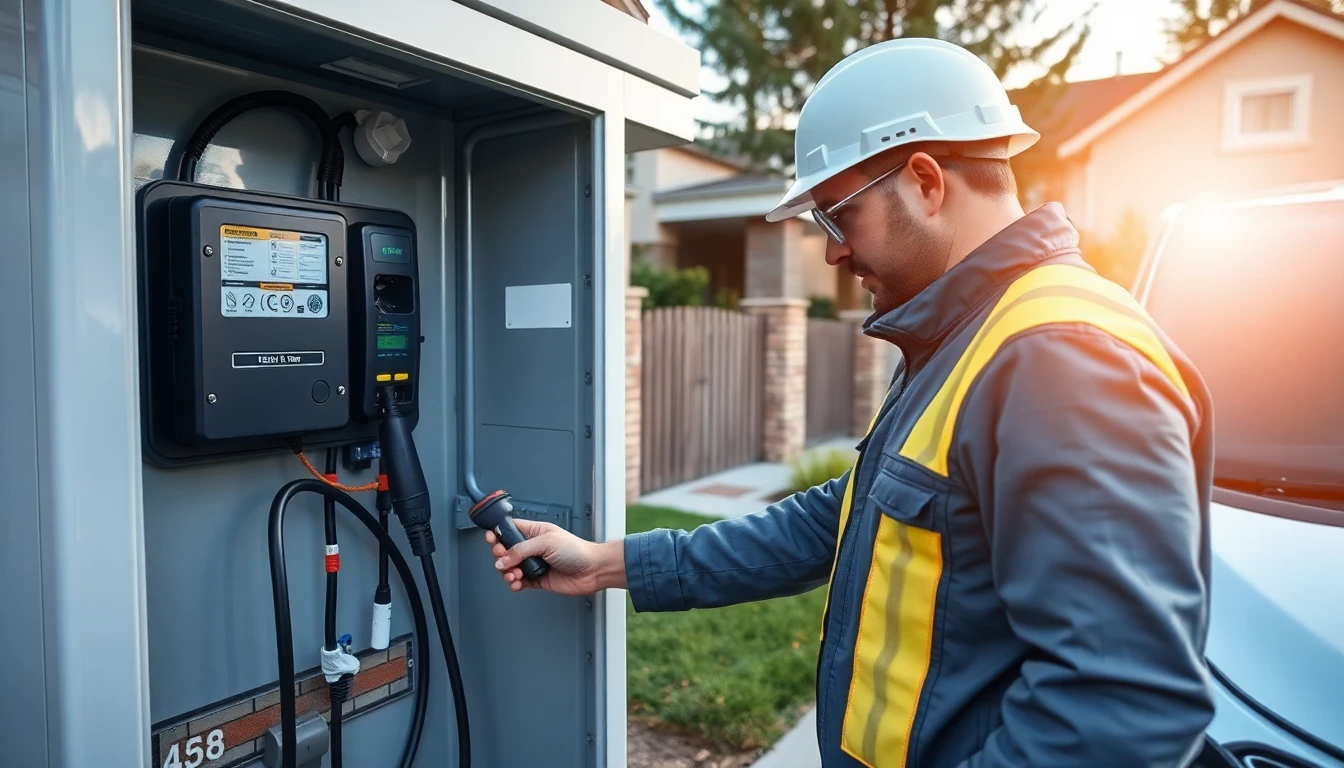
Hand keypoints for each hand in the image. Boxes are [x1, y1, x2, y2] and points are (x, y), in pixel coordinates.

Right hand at [486, 518, 626, 594]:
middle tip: (503, 560)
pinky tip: (517, 583)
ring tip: (514, 575)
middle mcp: (533, 547)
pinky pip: (520, 582)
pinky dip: (515, 584)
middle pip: (506, 551)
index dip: (498, 534)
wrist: (592, 570)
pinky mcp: (538, 579)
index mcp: (535, 532)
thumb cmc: (577, 550)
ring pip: (511, 568)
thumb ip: (521, 550)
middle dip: (501, 557)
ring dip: (508, 573)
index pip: (510, 530)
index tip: (491, 539)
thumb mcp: (546, 542)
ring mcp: (535, 564)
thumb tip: (503, 559)